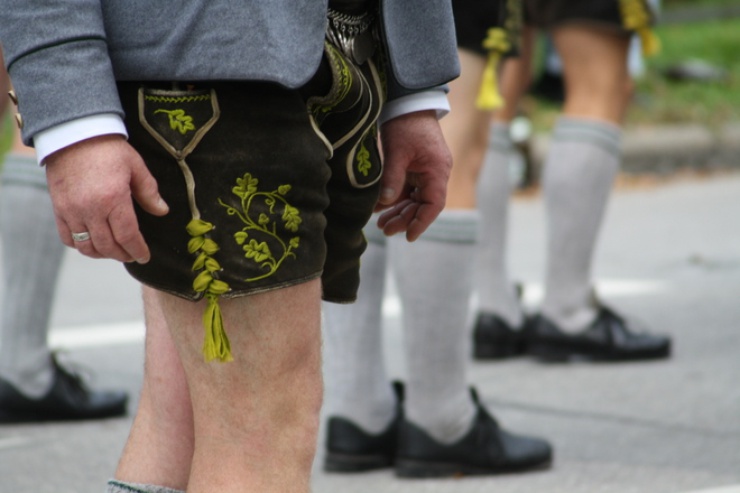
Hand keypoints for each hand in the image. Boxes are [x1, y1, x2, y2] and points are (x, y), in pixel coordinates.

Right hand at [44, 134, 168, 262]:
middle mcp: (90, 209)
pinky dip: (80, 245)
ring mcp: (71, 210)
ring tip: (114, 251)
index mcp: (113, 199)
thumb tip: (162, 211)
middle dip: (122, 255)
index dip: (137, 250)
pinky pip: (67, 237)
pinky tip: (92, 243)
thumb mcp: (136, 166)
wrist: (73, 134)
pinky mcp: (58, 208)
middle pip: (107, 246)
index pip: (127, 236)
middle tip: (132, 255)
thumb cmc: (108, 149)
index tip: (144, 256)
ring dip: (101, 254)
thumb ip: (149, 192)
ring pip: (86, 246)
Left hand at [376, 110, 451, 240]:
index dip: (421, 222)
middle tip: (385, 230)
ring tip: (380, 224)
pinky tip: (379, 208)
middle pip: (422, 205)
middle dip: (404, 219)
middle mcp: (435, 174)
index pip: (434, 205)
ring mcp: (425, 171)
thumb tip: (386, 203)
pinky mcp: (415, 167)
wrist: (408, 102)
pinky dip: (394, 199)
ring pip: (414, 199)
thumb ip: (392, 178)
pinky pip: (407, 189)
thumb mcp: (397, 152)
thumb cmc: (406, 124)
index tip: (408, 236)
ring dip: (398, 212)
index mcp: (437, 171)